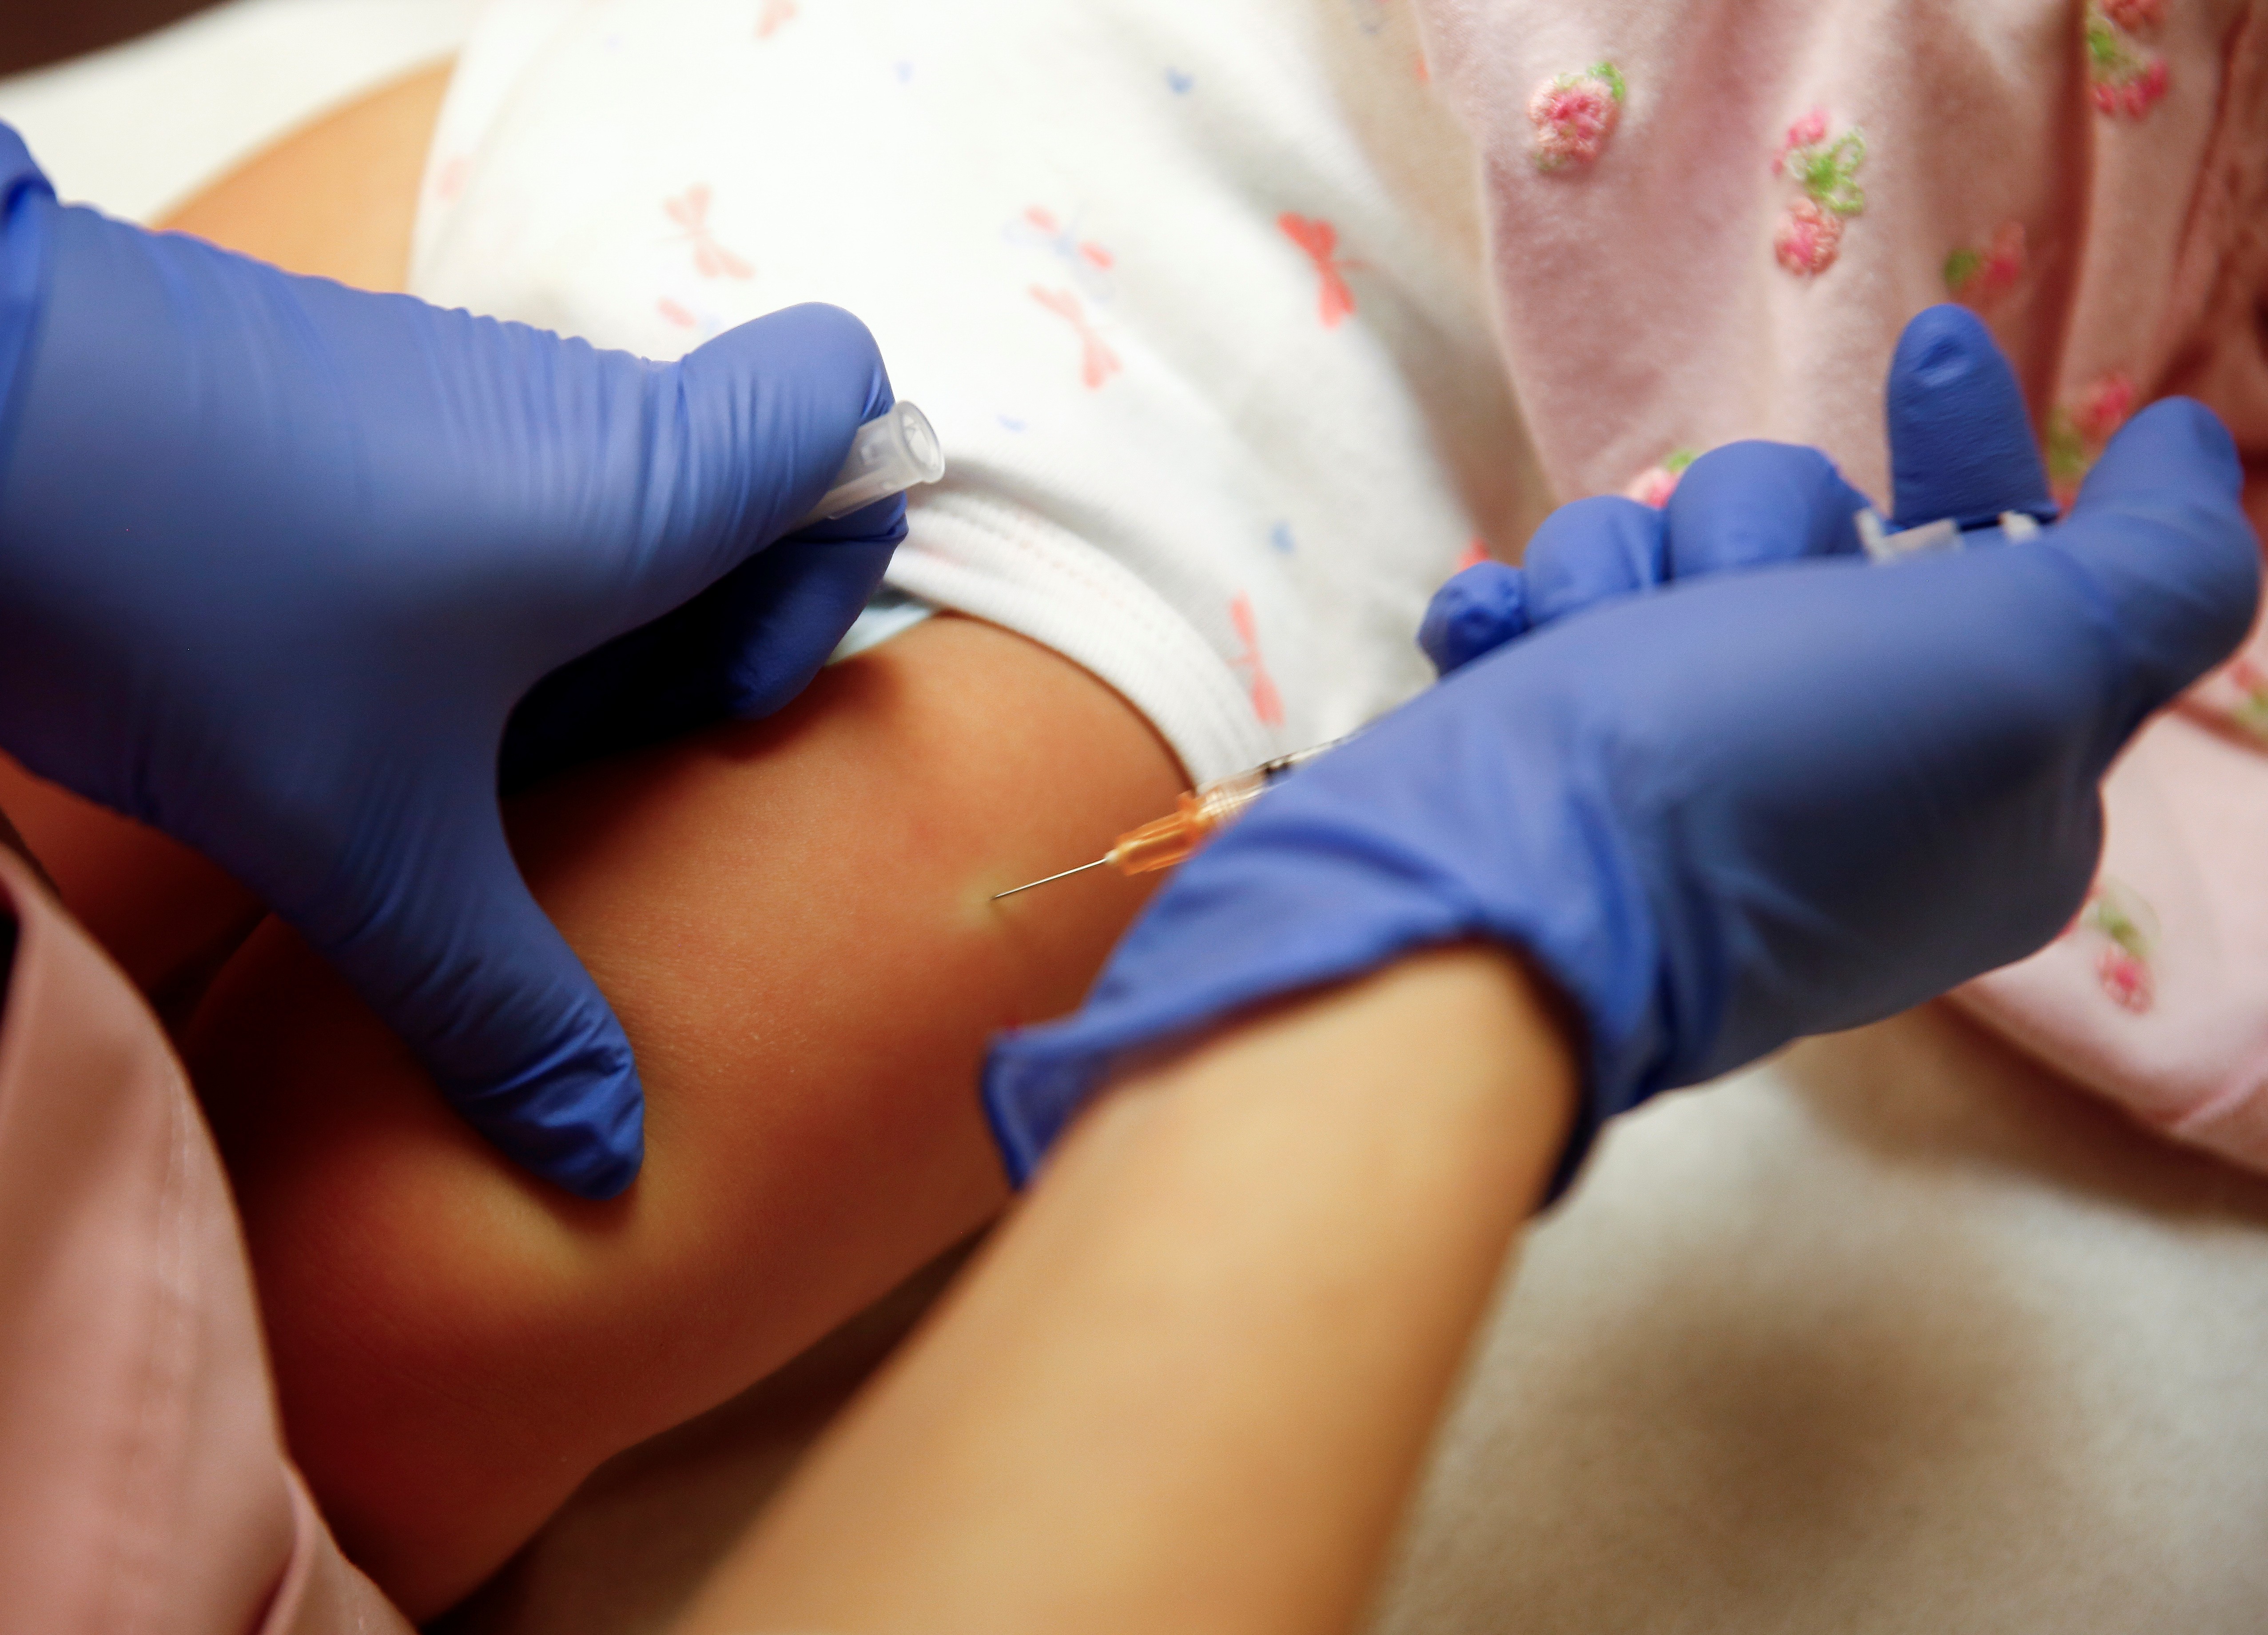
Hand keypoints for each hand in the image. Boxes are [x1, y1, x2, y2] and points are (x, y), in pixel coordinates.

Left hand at [0, 131, 902, 1196]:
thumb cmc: (193, 600)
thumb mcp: (366, 847)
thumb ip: (507, 1005)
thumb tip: (605, 1152)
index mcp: (637, 489)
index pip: (849, 408)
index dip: (840, 554)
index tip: (731, 687)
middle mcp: (575, 413)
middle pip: (740, 498)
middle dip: (698, 654)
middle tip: (581, 773)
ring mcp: (462, 392)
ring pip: (613, 509)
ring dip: (583, 647)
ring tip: (459, 760)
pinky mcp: (362, 400)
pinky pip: (499, 496)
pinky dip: (487, 606)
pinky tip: (373, 702)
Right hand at [983, 308, 2258, 1189]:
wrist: (1502, 901)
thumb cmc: (1762, 785)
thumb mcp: (2020, 672)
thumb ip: (2154, 572)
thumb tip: (2197, 460)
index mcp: (1985, 789)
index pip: (2017, 578)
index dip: (1982, 458)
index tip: (1939, 357)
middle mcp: (1837, 783)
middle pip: (1818, 546)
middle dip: (1762, 540)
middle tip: (1726, 603)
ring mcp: (1677, 774)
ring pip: (1664, 559)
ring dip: (1619, 581)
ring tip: (1586, 657)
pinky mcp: (1546, 760)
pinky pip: (1541, 619)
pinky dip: (1518, 625)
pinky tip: (1496, 653)